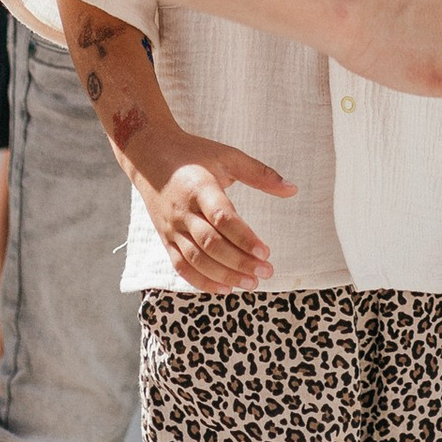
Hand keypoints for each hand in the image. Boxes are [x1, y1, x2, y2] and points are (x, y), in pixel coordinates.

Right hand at [128, 129, 295, 291]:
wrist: (148, 154)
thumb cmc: (193, 154)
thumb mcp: (227, 156)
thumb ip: (260, 174)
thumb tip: (293, 189)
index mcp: (200, 187)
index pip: (223, 218)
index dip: (244, 238)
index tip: (266, 252)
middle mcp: (183, 210)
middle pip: (211, 243)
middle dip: (239, 262)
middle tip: (266, 272)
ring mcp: (172, 227)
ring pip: (196, 259)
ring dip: (224, 275)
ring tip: (250, 284)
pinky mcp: (165, 238)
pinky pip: (181, 265)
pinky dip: (201, 281)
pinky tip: (224, 288)